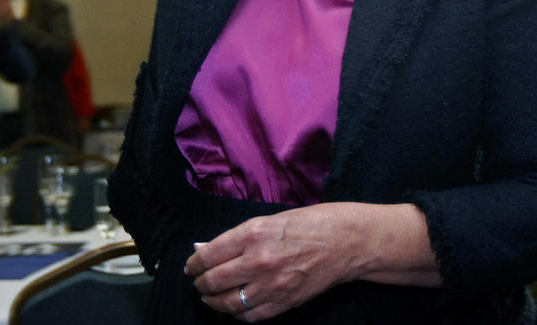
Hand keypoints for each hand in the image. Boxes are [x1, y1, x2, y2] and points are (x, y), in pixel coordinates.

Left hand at [185, 204, 366, 320]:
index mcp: (252, 234)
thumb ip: (238, 238)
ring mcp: (272, 285)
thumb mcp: (268, 220)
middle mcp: (259, 260)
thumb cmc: (309, 224)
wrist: (345, 241)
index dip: (194, 264)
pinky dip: (238, 314)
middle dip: (200, 284)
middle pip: (215, 281)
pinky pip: (252, 316)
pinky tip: (234, 308)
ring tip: (210, 298)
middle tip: (197, 283)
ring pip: (230, 303)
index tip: (190, 267)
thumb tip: (210, 249)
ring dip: (214, 302)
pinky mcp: (285, 302)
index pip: (209, 255)